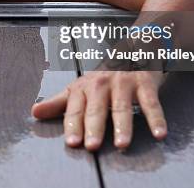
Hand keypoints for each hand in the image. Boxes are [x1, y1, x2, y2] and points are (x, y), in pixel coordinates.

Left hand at [31, 70, 166, 149]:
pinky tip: (159, 133)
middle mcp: (101, 84)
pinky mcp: (145, 83)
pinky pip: (151, 103)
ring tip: (122, 144)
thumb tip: (34, 112)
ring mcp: (124, 83)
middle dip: (94, 127)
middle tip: (92, 146)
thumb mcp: (78, 87)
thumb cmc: (103, 76)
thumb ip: (58, 102)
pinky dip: (156, 119)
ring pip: (123, 107)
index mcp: (83, 87)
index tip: (72, 142)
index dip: (73, 126)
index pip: (76, 109)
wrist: (132, 48)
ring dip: (123, 126)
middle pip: (97, 108)